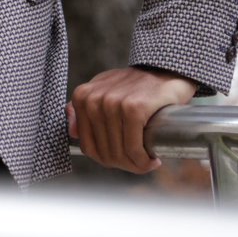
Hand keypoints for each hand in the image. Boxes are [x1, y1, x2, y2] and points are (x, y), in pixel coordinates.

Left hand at [66, 67, 197, 174]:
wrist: (166, 70)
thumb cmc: (135, 86)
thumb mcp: (105, 91)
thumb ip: (84, 110)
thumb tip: (72, 132)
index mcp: (82, 97)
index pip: (89, 147)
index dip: (107, 160)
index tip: (125, 161)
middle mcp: (94, 100)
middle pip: (105, 152)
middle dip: (125, 165)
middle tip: (141, 164)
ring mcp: (113, 103)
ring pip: (120, 153)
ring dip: (136, 166)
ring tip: (148, 162)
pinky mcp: (133, 108)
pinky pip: (134, 147)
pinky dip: (144, 160)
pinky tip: (153, 159)